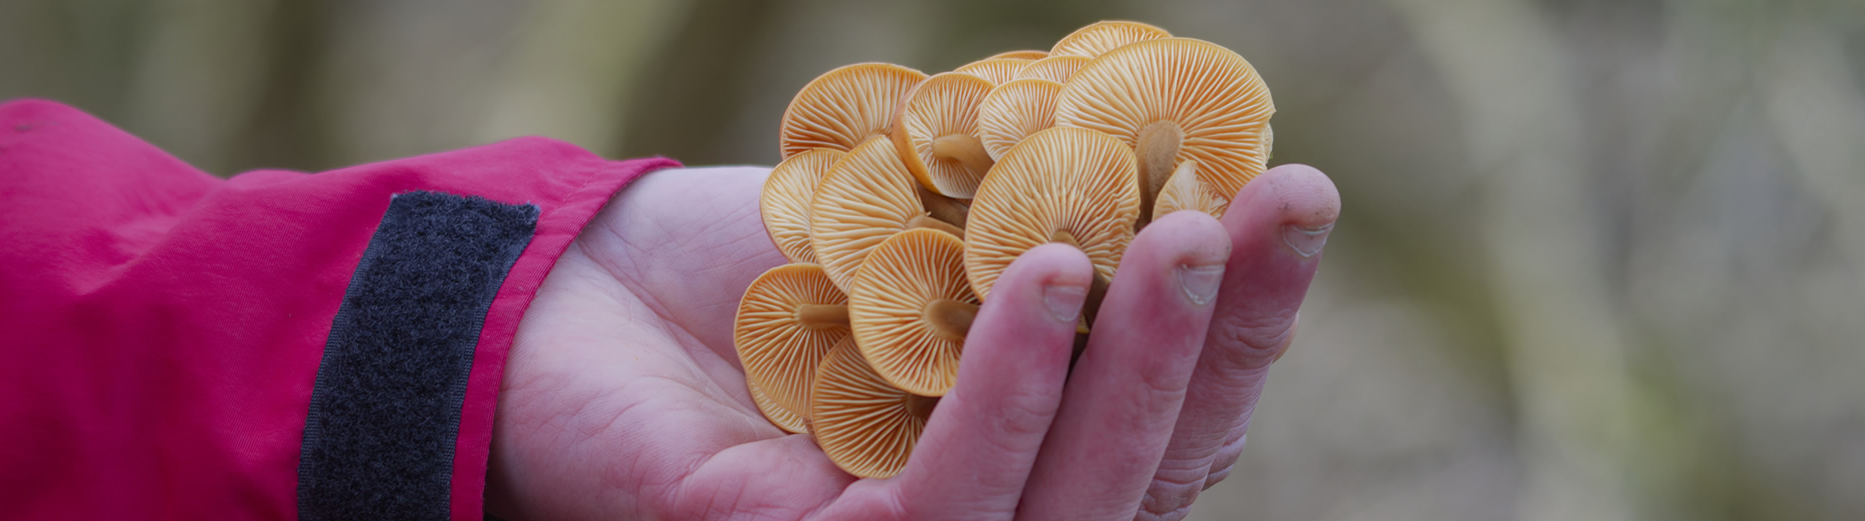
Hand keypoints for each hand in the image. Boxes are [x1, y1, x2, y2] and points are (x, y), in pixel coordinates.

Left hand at [488, 163, 1339, 519]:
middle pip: (1144, 470)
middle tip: (1280, 204)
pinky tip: (1049, 282)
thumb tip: (1190, 184)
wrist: (567, 294)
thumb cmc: (749, 264)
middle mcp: (986, 517)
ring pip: (1068, 504)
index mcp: (1027, 452)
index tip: (1297, 198)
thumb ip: (1042, 241)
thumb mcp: (921, 236)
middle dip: (1224, 337)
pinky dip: (1008, 394)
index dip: (1246, 320)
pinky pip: (942, 510)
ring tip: (1186, 236)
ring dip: (1142, 365)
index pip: (1168, 419)